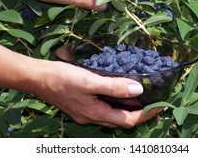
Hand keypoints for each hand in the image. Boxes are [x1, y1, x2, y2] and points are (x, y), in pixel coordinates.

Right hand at [30, 60, 158, 127]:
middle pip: (122, 120)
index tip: (161, 105)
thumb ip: (113, 86)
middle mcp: (92, 117)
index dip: (146, 114)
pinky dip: (115, 102)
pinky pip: (104, 107)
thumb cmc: (61, 78)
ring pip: (113, 114)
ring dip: (128, 108)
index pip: (128, 121)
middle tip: (154, 100)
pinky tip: (117, 90)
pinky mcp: (81, 105)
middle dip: (140, 113)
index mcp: (96, 114)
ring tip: (140, 95)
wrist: (36, 77)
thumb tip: (138, 91)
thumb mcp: (89, 81)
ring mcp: (86, 112)